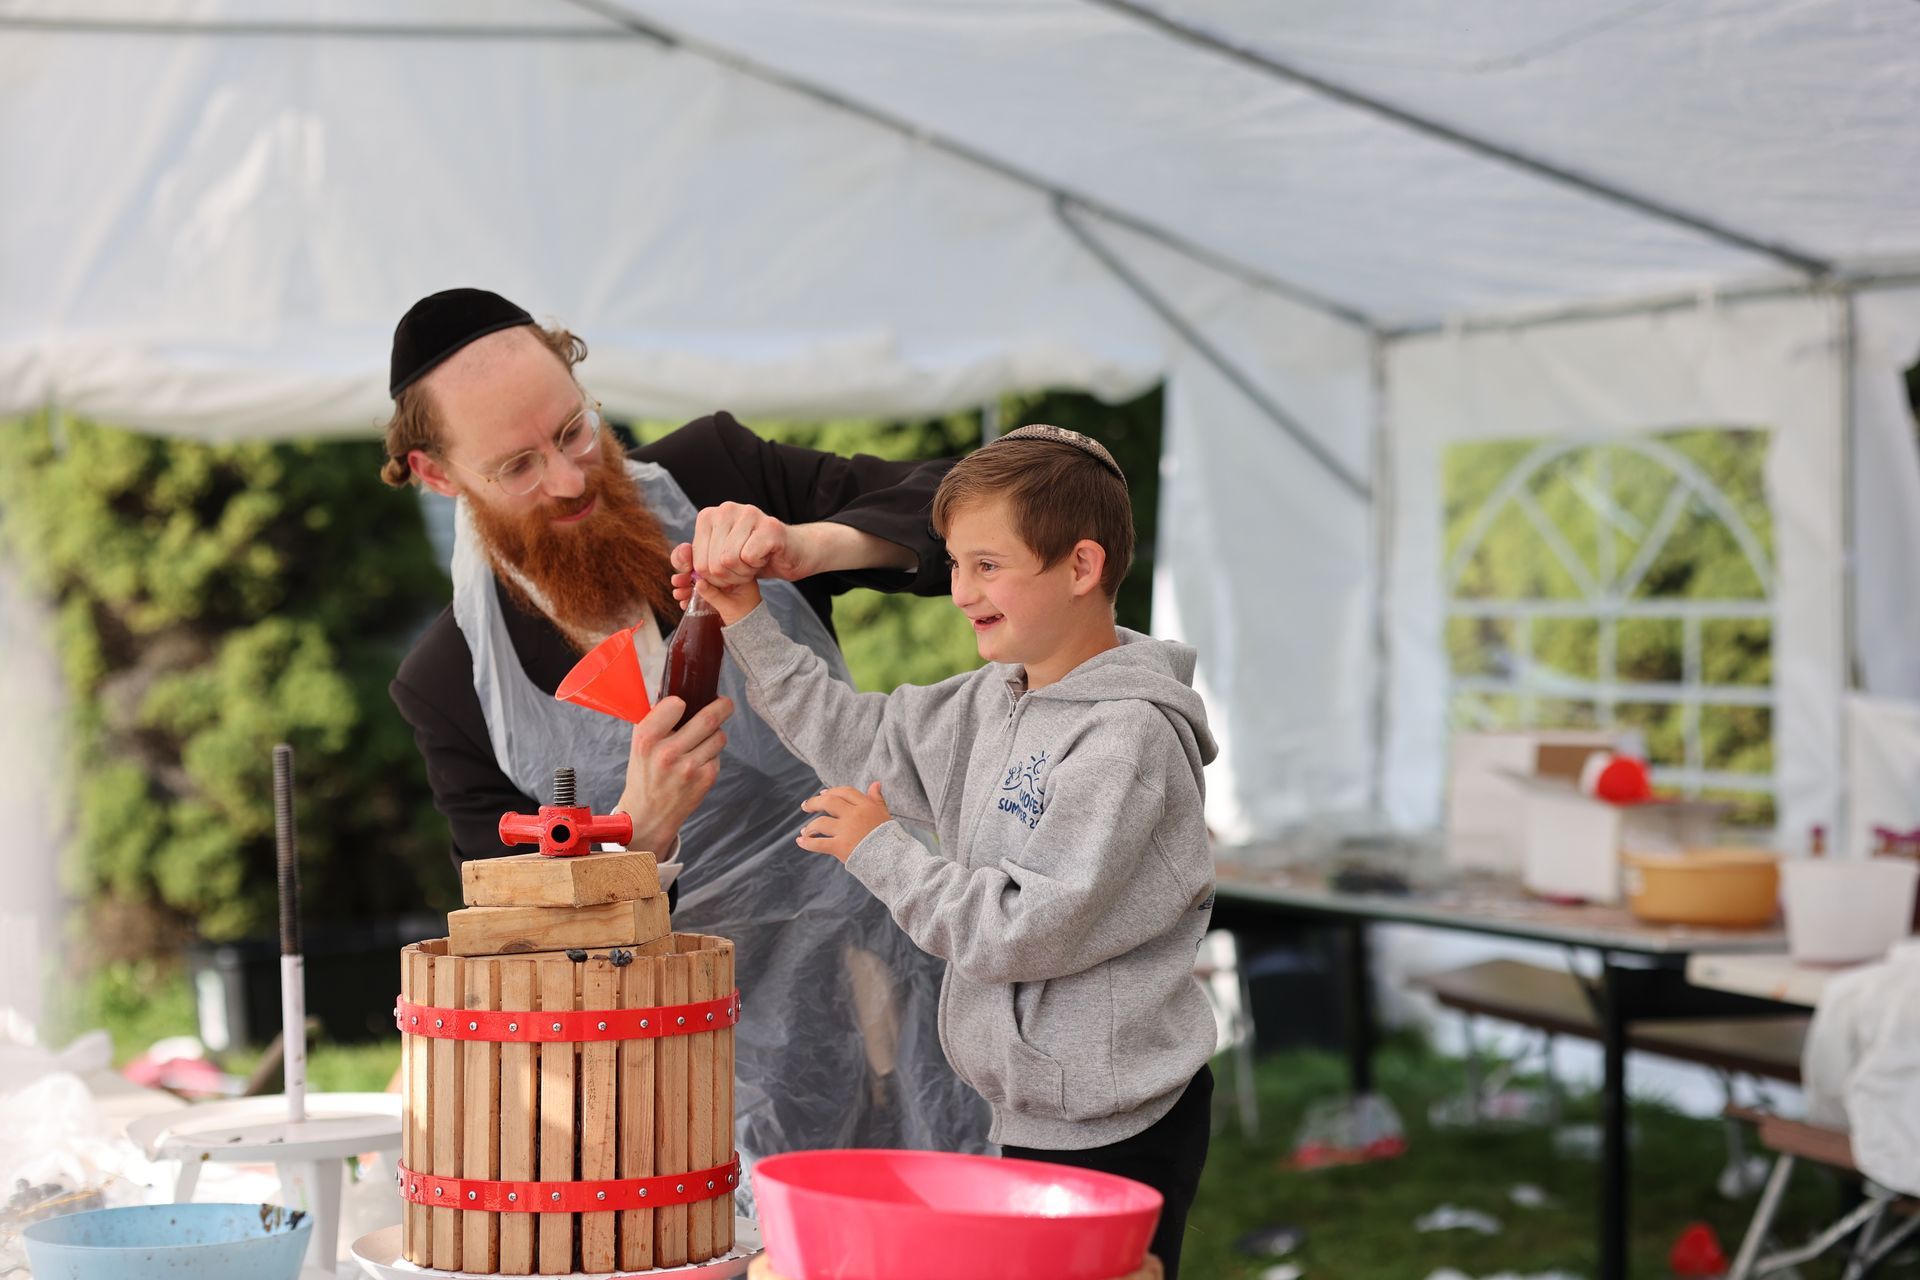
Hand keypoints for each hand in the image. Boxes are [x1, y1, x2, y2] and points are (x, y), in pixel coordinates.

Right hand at [614, 694, 733, 852]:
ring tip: (703, 738)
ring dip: (716, 733)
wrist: (648, 815)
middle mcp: (667, 754)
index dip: (683, 702)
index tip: (684, 703)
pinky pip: (718, 754)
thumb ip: (656, 718)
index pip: (675, 705)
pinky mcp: (705, 779)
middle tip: (725, 703)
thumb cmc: (645, 773)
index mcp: (646, 739)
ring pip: (719, 736)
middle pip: (708, 719)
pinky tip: (699, 760)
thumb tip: (676, 687)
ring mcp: (689, 768)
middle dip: (722, 707)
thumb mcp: (640, 744)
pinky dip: (712, 753)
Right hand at [670, 547, 762, 624]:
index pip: (714, 563)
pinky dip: (690, 596)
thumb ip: (713, 595)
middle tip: (677, 581)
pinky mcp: (715, 595)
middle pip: (703, 572)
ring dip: (685, 587)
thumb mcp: (729, 606)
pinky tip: (683, 602)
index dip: (696, 565)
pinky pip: (700, 592)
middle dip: (687, 577)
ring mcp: (721, 586)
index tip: (685, 570)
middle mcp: (727, 577)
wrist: (751, 631)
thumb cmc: (746, 617)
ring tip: (678, 594)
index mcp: (736, 574)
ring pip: (698, 582)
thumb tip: (697, 582)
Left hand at [688, 502, 824, 586]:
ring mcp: (749, 514)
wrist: (792, 553)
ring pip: (729, 561)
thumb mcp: (718, 560)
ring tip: (754, 562)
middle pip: (712, 564)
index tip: (727, 570)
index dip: (713, 577)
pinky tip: (765, 557)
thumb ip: (694, 561)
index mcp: (709, 516)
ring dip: (744, 572)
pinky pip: (750, 558)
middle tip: (743, 569)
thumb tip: (680, 562)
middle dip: (729, 577)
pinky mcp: (770, 526)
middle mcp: (726, 509)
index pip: (697, 562)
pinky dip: (758, 566)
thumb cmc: (753, 557)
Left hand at [797, 782, 891, 862]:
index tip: (823, 793)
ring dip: (809, 827)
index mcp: (865, 806)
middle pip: (828, 802)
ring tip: (805, 832)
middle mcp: (854, 815)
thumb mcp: (884, 815)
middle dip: (814, 802)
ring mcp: (846, 831)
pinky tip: (800, 842)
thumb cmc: (888, 837)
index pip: (844, 792)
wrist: (893, 860)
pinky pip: (818, 843)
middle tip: (805, 806)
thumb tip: (875, 783)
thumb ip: (877, 799)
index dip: (832, 792)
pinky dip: (807, 843)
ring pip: (820, 823)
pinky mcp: (840, 847)